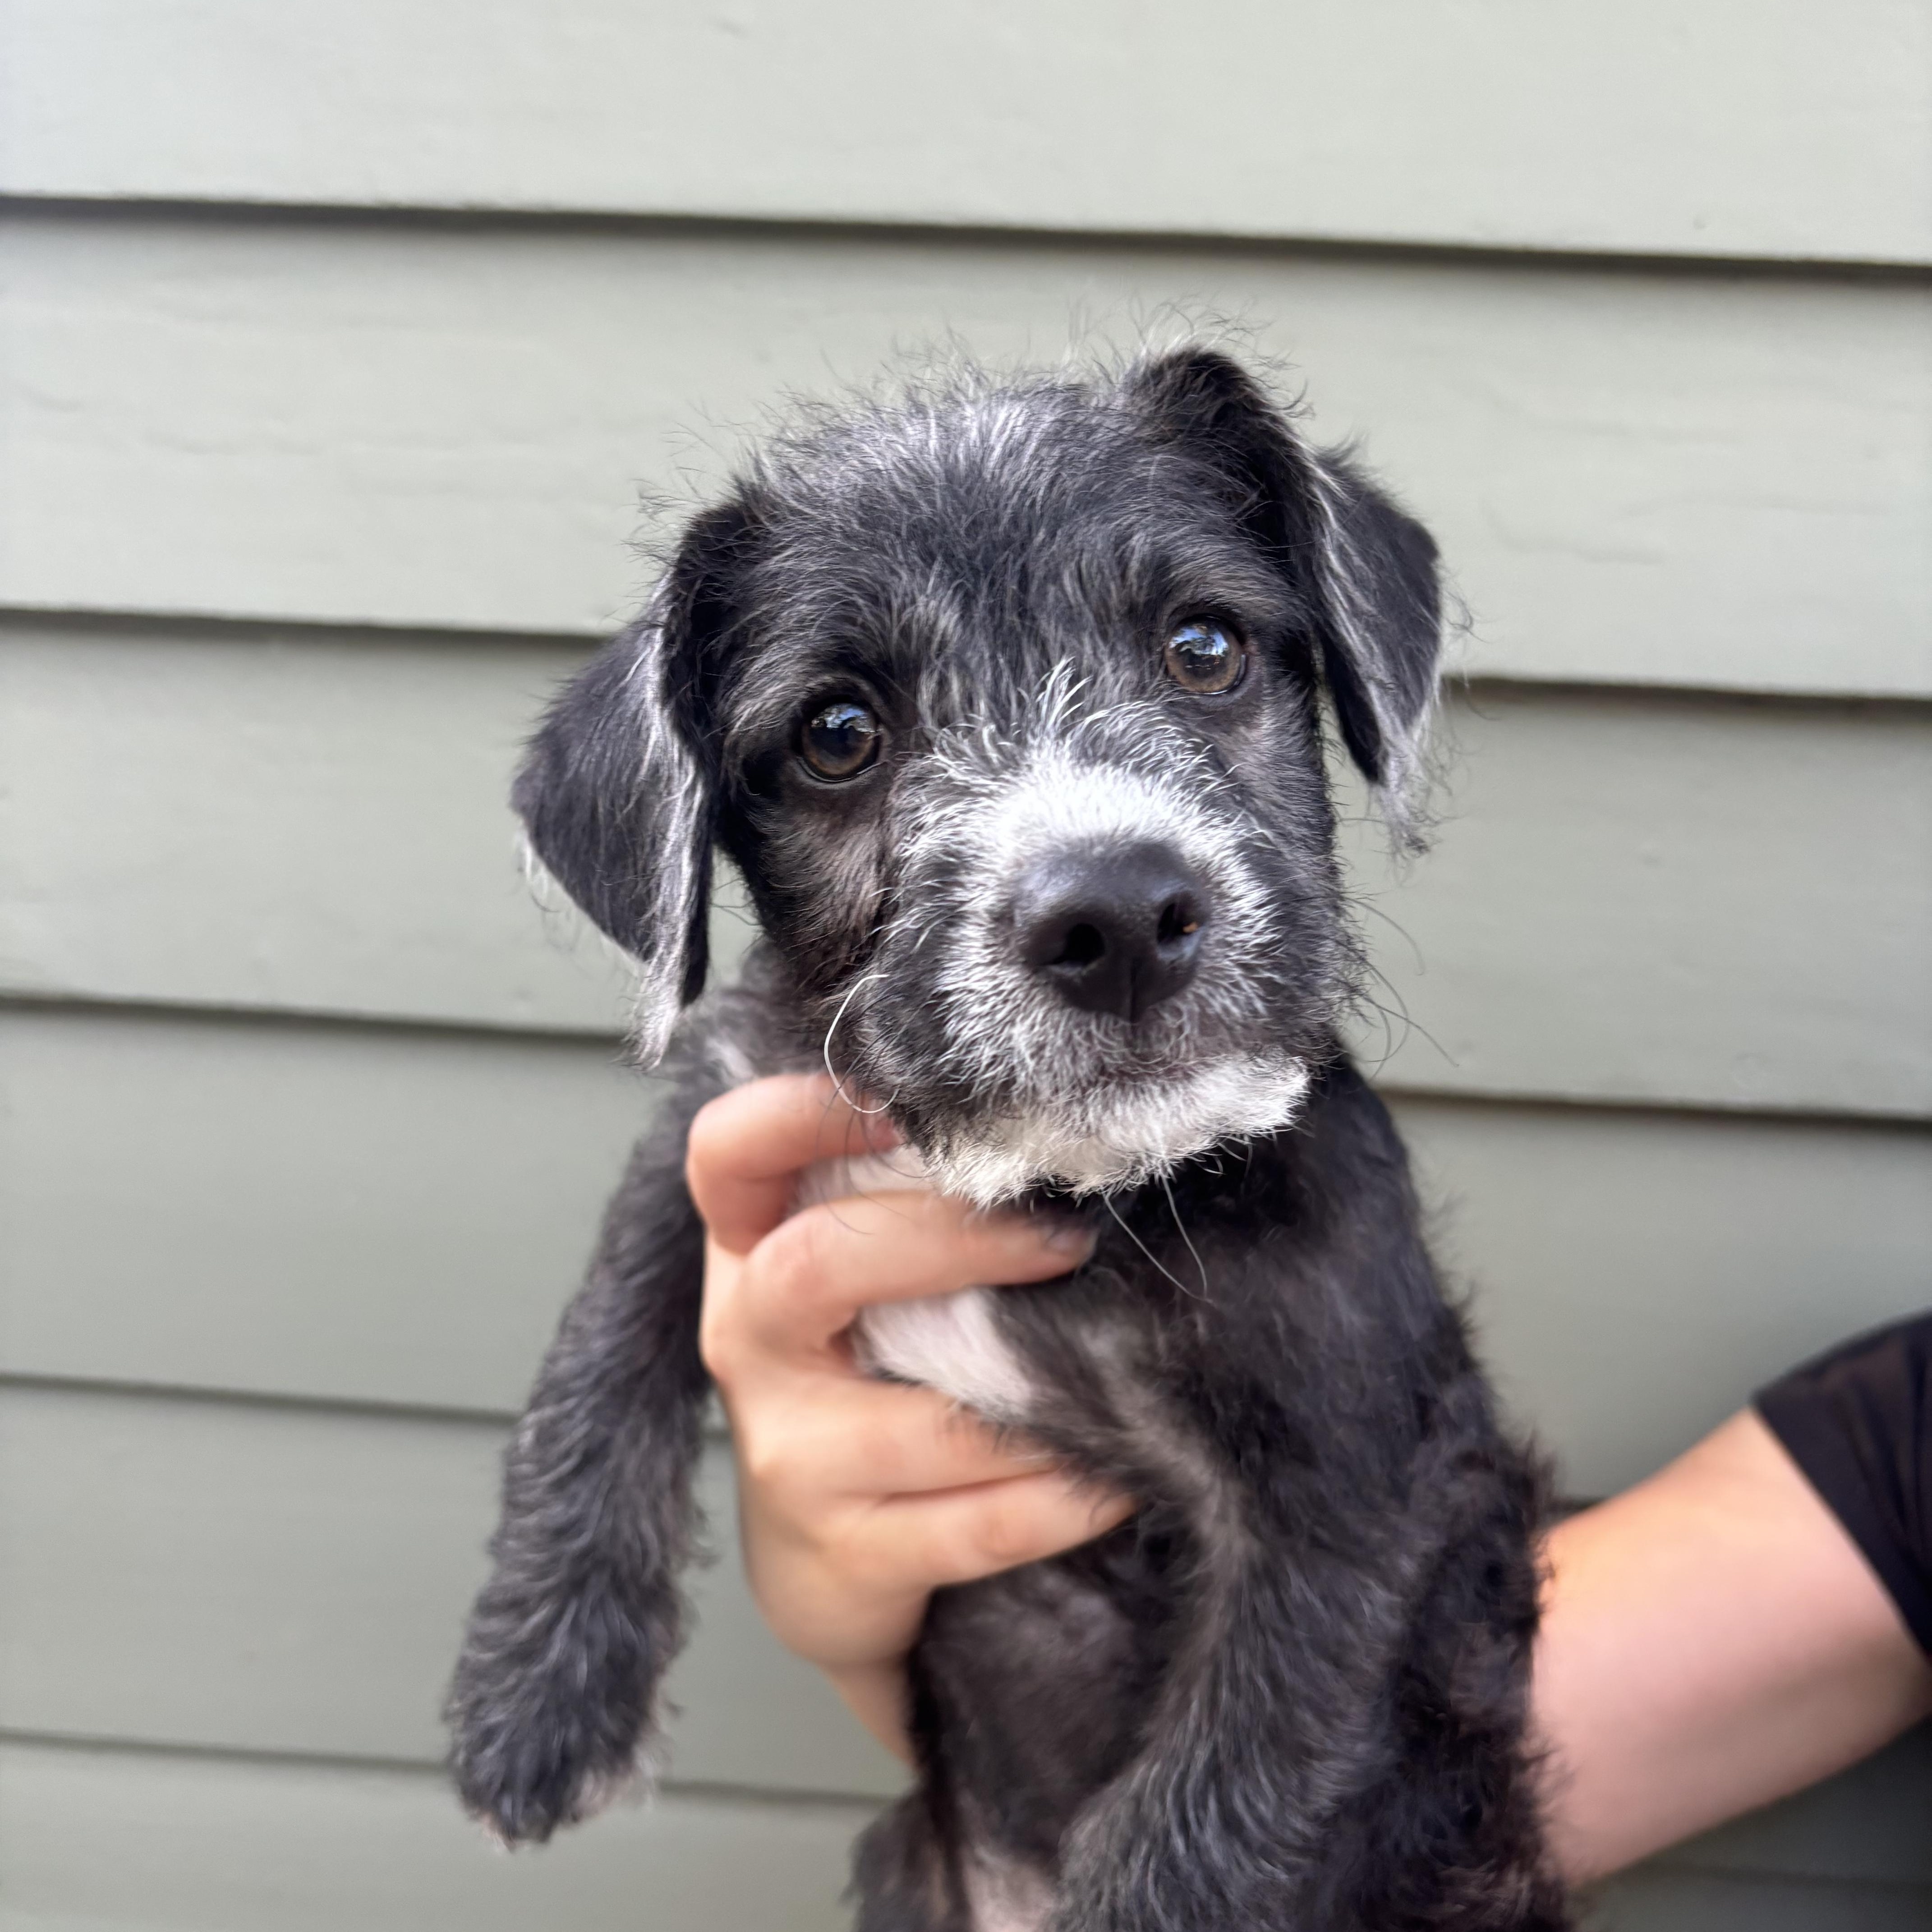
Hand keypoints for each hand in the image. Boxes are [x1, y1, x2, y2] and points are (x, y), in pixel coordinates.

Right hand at [689, 1073, 1134, 1756]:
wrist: (820, 1558)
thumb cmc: (858, 1371)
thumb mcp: (849, 1276)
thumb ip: (895, 1194)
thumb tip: (1038, 1116)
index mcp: (746, 1252)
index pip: (727, 1154)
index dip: (798, 1111)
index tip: (908, 1100)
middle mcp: (747, 1342)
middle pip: (817, 1264)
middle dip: (952, 1240)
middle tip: (1066, 1239)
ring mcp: (788, 1457)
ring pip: (926, 1421)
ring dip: (1043, 1392)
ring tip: (1130, 1360)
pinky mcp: (847, 1556)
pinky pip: (980, 1525)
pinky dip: (1064, 1497)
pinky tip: (1121, 1474)